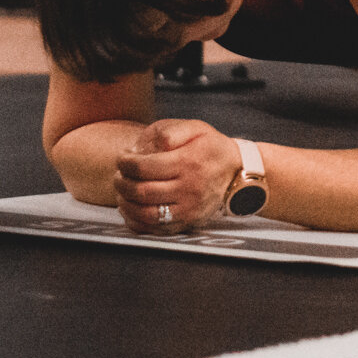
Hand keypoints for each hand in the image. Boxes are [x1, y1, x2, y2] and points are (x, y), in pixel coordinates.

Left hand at [112, 118, 239, 231]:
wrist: (237, 172)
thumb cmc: (210, 147)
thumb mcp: (195, 128)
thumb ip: (169, 132)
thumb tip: (145, 147)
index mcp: (188, 162)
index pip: (143, 167)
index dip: (125, 162)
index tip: (123, 157)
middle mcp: (189, 188)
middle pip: (141, 191)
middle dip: (121, 182)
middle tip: (119, 174)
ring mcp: (188, 209)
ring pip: (145, 213)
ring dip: (125, 203)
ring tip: (122, 191)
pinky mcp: (187, 223)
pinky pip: (153, 229)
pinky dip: (135, 220)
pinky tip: (131, 207)